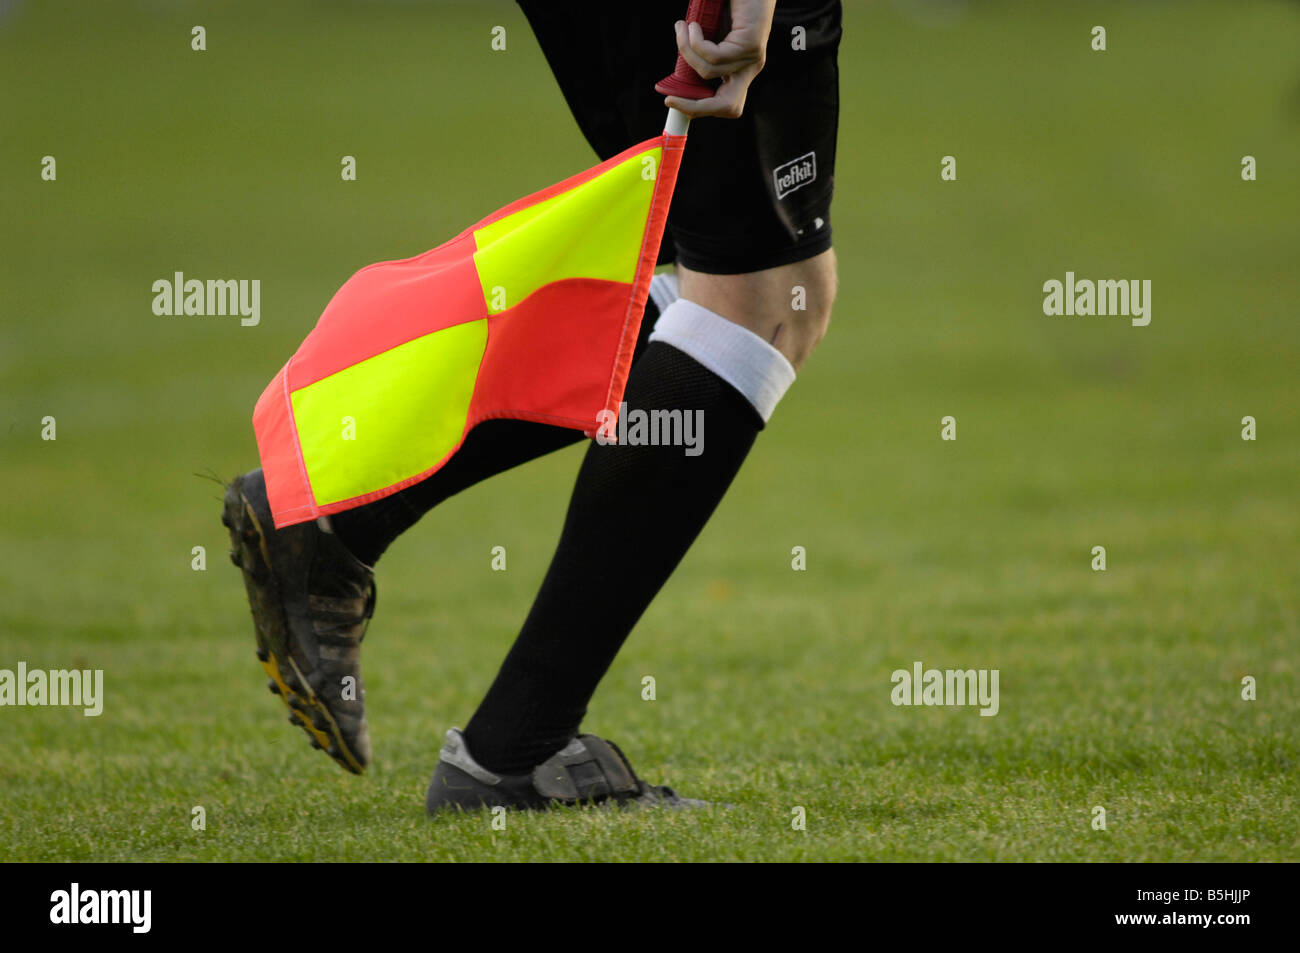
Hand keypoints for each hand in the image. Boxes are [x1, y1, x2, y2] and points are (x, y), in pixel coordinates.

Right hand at [663, 0, 776, 118]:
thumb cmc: (729, 5)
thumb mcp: (709, 37)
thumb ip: (699, 56)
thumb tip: (677, 80)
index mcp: (741, 71)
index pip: (726, 105)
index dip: (698, 108)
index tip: (671, 98)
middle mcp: (749, 68)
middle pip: (728, 106)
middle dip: (695, 107)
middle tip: (669, 97)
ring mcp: (752, 58)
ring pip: (709, 73)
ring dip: (686, 52)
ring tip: (681, 29)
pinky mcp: (751, 44)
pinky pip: (714, 55)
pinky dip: (694, 42)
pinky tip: (692, 25)